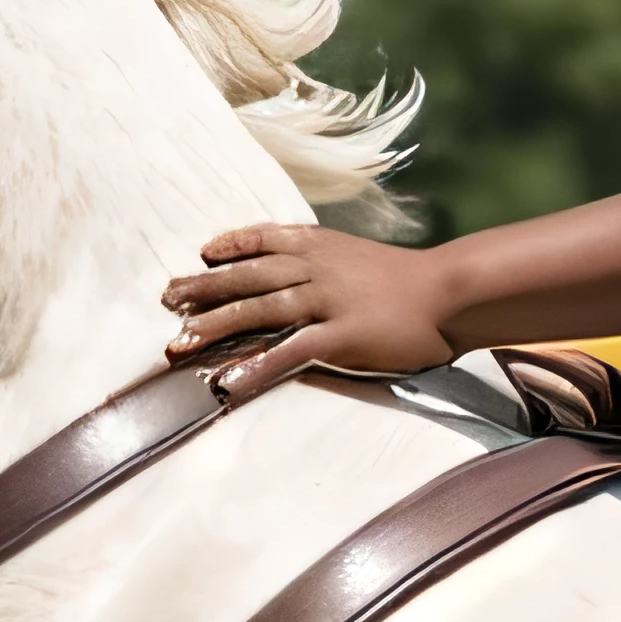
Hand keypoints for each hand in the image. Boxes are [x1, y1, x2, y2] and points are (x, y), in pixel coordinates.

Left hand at [163, 222, 461, 396]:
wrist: (453, 292)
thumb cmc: (414, 280)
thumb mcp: (365, 258)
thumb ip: (332, 262)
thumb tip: (306, 273)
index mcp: (323, 246)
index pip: (265, 238)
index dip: (231, 245)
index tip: (203, 253)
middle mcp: (316, 269)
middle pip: (249, 275)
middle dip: (204, 287)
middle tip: (167, 299)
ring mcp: (327, 302)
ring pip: (260, 310)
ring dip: (215, 326)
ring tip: (179, 342)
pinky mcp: (341, 337)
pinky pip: (290, 352)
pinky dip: (257, 366)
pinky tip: (229, 382)